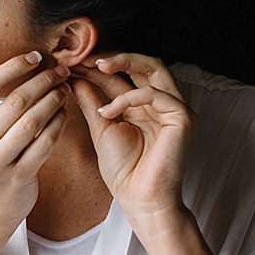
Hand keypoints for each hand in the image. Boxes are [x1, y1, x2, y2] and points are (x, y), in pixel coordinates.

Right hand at [0, 51, 71, 235]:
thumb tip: (26, 70)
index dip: (13, 65)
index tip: (35, 56)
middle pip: (15, 100)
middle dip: (42, 80)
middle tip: (60, 70)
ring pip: (32, 121)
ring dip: (53, 100)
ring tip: (65, 89)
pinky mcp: (19, 176)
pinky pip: (44, 144)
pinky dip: (58, 124)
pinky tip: (65, 113)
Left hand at [70, 53, 194, 235]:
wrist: (140, 199)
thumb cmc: (124, 171)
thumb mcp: (101, 128)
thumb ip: (92, 101)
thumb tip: (76, 78)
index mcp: (144, 105)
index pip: (124, 75)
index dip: (98, 65)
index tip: (71, 60)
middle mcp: (162, 103)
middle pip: (144, 63)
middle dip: (114, 55)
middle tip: (85, 55)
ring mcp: (175, 109)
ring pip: (155, 68)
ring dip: (123, 62)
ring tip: (94, 65)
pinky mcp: (183, 118)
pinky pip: (156, 95)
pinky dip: (129, 98)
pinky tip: (108, 110)